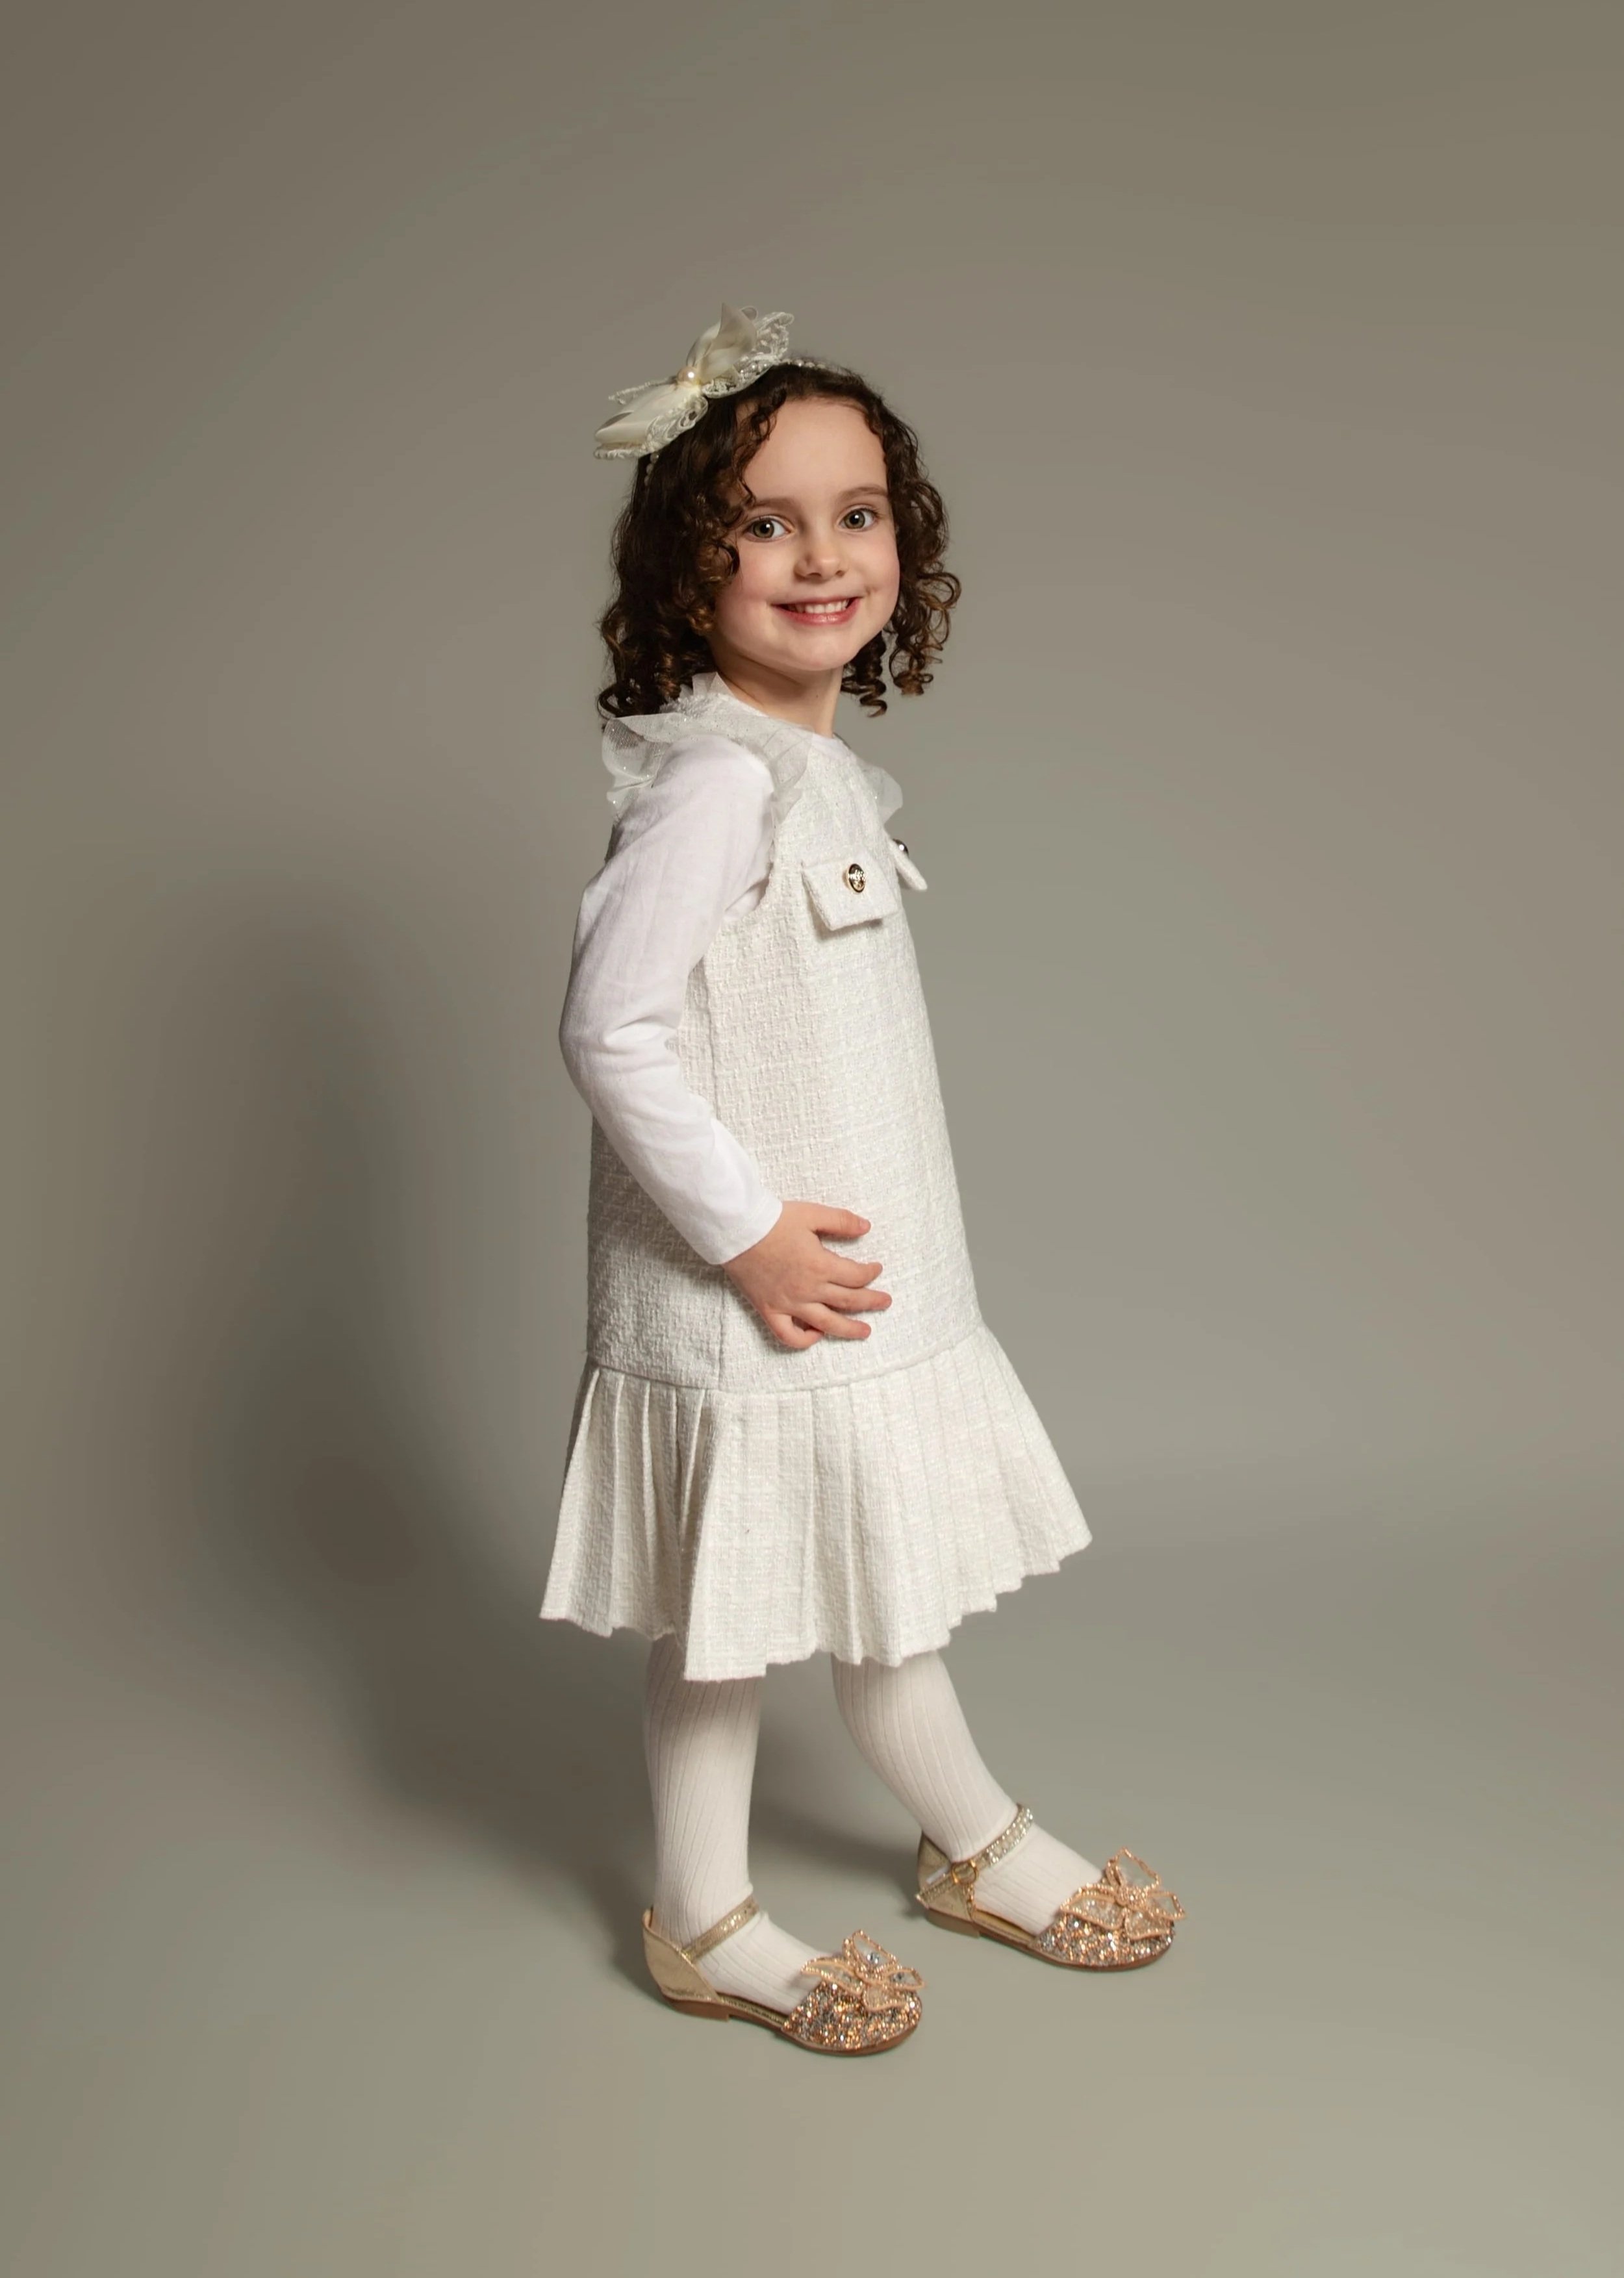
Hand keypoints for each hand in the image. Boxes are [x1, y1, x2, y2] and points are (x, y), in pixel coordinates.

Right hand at [722, 1201, 891, 1350]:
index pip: (856, 1276)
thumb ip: (841, 1221)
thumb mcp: (812, 1214)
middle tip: (885, 1302)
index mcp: (821, 1266)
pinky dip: (804, 1340)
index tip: (876, 1269)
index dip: (871, 1273)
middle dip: (871, 1302)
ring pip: (826, 1324)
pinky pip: (789, 1335)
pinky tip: (816, 1335)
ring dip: (849, 1329)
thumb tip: (866, 1227)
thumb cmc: (773, 1220)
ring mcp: (789, 1303)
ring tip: (865, 1332)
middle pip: (848, 1302)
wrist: (737, 1230)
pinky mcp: (770, 1310)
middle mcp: (808, 1289)